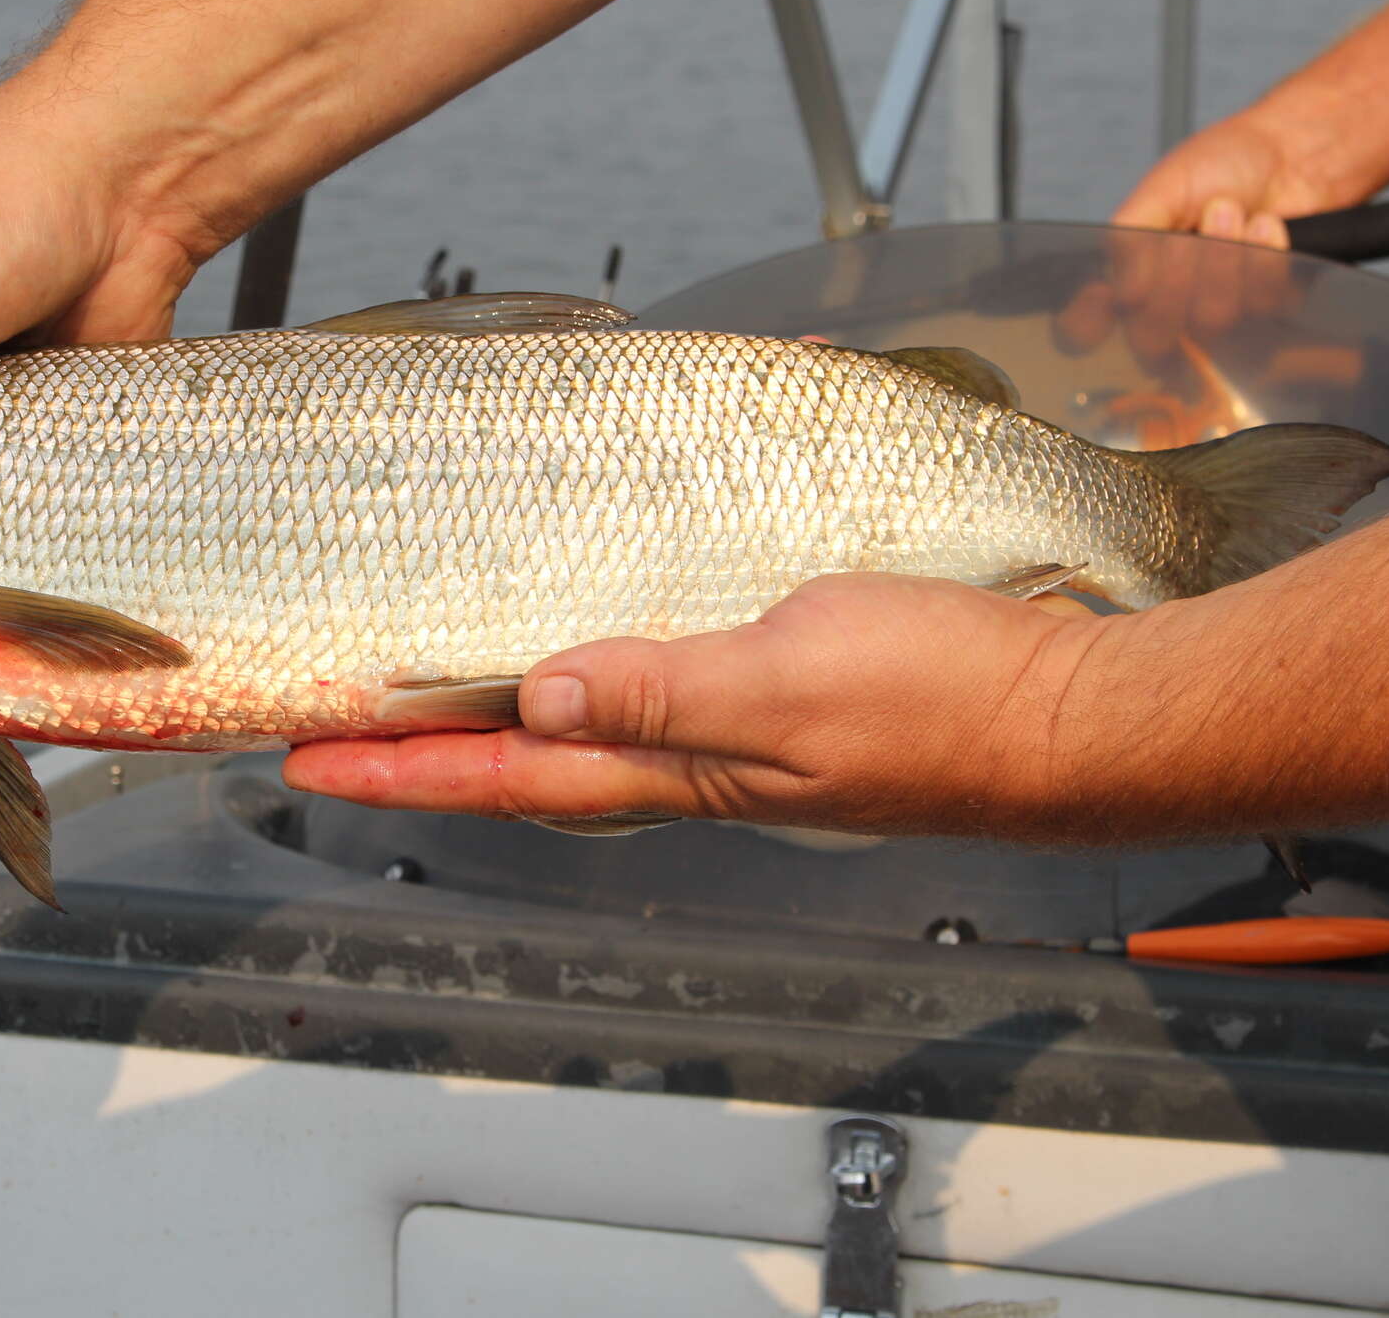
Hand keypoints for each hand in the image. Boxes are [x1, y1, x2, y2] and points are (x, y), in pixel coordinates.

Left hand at [284, 574, 1101, 839]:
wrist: (1080, 715)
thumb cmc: (954, 706)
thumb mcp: (792, 683)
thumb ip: (663, 690)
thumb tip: (539, 698)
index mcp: (684, 765)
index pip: (509, 773)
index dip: (403, 768)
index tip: (308, 756)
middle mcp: (696, 756)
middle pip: (529, 753)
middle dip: (425, 743)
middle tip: (337, 719)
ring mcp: (741, 728)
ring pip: (590, 714)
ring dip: (502, 699)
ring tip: (432, 673)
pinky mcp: (788, 684)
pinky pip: (667, 667)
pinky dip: (608, 645)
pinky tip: (599, 615)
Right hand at [1062, 114, 1318, 367]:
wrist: (1295, 152)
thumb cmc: (1224, 164)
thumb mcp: (1161, 190)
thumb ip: (1130, 239)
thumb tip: (1124, 296)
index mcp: (1127, 277)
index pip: (1084, 333)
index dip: (1087, 326)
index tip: (1101, 294)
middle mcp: (1166, 308)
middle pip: (1151, 341)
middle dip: (1177, 279)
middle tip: (1193, 230)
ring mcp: (1216, 317)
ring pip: (1212, 324)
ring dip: (1226, 259)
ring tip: (1237, 212)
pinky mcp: (1267, 314)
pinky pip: (1261, 311)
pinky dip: (1266, 259)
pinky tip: (1266, 226)